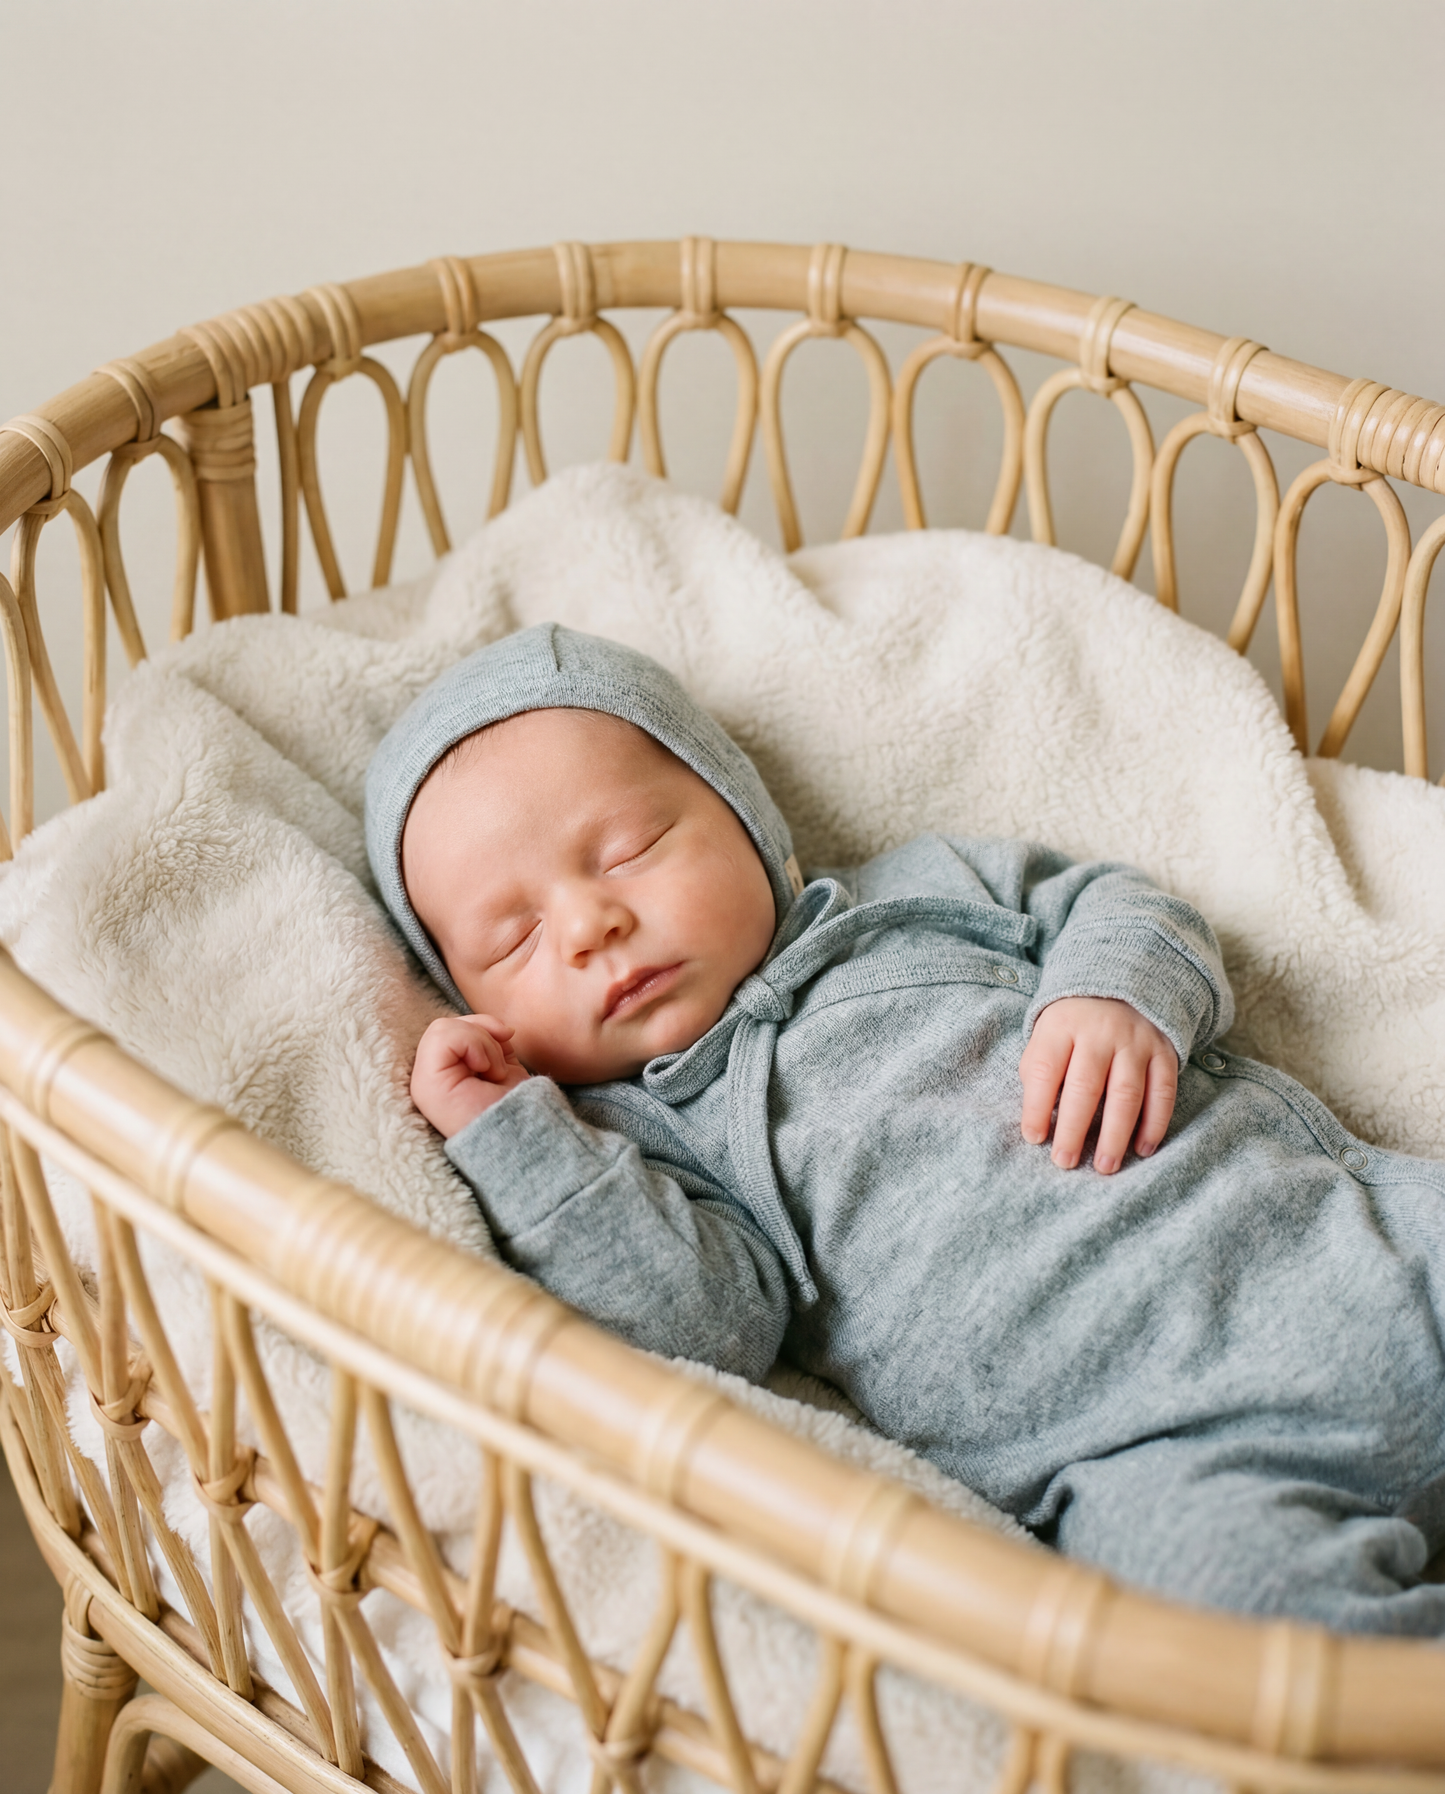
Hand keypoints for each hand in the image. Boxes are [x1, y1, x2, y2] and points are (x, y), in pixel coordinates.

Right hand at [411, 1014, 529, 1137]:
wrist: (522, 1139)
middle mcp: (428, 1081)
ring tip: (493, 1072)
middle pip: (446, 1025)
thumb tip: (502, 1028)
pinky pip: (443, 1037)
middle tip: (499, 1066)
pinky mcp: (426, 1085)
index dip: (481, 1025)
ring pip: (443, 1028)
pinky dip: (473, 1045)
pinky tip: (485, 1070)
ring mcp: (423, 1084)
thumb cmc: (516, 1110)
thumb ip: (493, 1043)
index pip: (451, 1030)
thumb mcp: (505, 1066)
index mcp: (444, 1076)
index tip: (506, 1037)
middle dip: (482, 1033)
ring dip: (480, 1043)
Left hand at [1018, 996, 1176, 1174]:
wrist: (1120, 987)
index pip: (1046, 1071)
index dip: (1037, 1108)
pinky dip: (1154, 1124)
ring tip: (1105, 1165)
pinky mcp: (1164, 1052)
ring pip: (1126, 1094)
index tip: (1035, 1139)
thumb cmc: (1073, 1027)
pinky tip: (1143, 1148)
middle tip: (1066, 1162)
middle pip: (1086, 1086)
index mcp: (1062, 1027)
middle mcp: (1100, 1032)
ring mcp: (1136, 1042)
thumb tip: (1038, 1122)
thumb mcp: (1046, 1036)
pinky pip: (1163, 1092)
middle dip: (1074, 1129)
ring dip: (1116, 1135)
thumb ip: (1039, 1072)